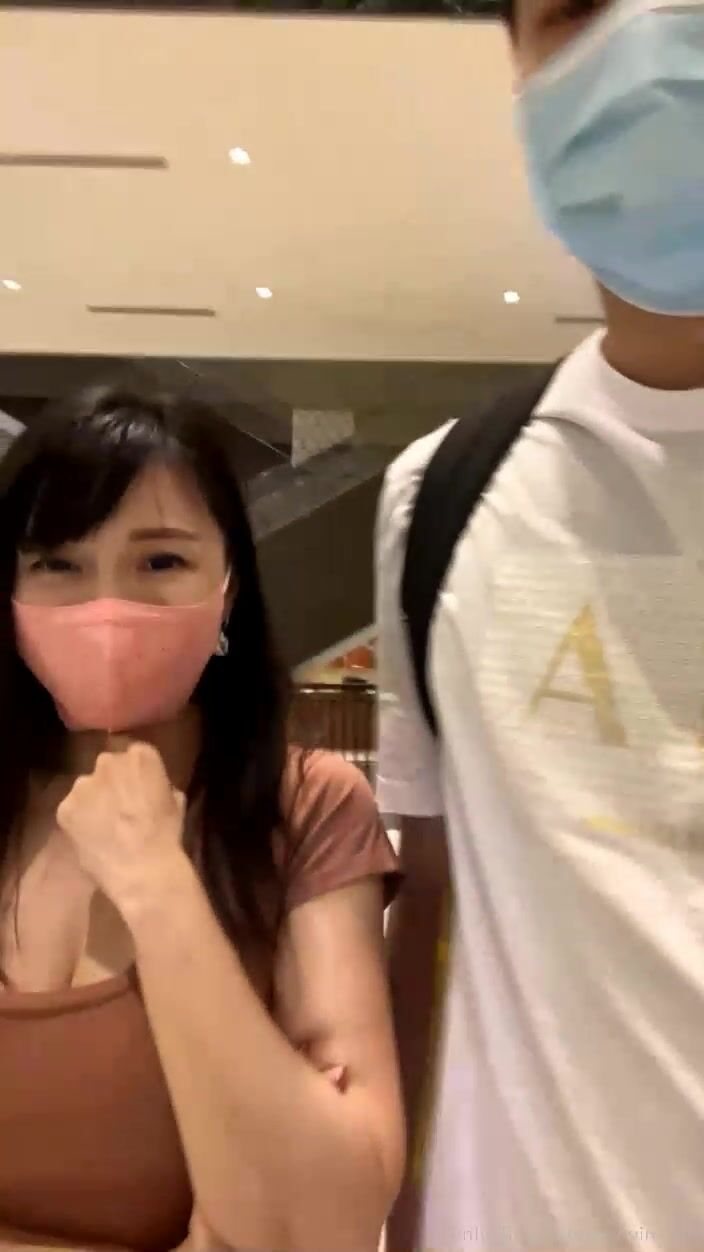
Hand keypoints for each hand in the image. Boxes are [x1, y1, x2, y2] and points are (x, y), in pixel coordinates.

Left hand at [56, 740, 185, 909]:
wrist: (143, 869)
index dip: (135, 775)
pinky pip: (71, 810)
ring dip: (93, 801)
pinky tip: (91, 839)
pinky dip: (78, 821)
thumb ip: (157, 785)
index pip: (134, 755)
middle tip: (119, 808)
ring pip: (86, 788)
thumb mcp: (175, 801)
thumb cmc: (166, 835)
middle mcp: (108, 761)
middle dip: (112, 784)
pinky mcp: (66, 807)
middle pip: (107, 767)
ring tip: (103, 827)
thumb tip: (148, 789)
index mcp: (140, 756)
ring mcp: (84, 784)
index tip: (138, 790)